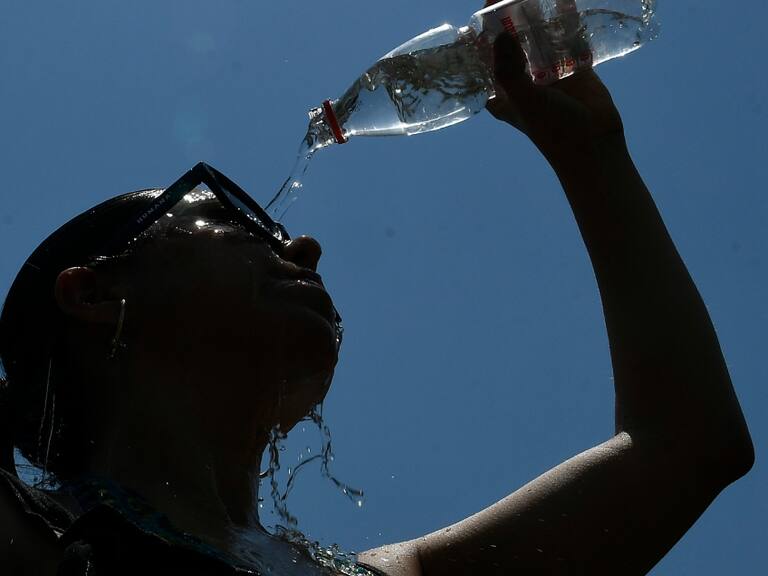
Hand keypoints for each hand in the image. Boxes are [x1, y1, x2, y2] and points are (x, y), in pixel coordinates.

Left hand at [484, 16, 623, 163]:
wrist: (593, 143)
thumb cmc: (552, 128)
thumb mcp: (523, 99)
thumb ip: (508, 69)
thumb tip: (500, 33)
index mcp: (501, 90)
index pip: (485, 55)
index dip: (484, 29)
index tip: (488, 2)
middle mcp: (521, 78)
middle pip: (511, 40)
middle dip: (511, 16)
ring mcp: (546, 71)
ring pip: (538, 36)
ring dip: (537, 15)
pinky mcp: (572, 67)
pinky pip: (566, 38)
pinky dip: (565, 20)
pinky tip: (563, 0)